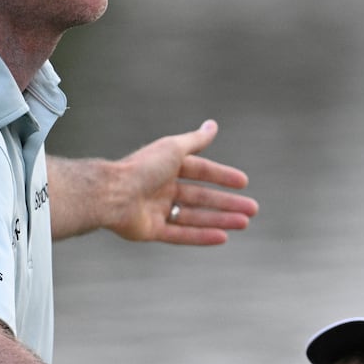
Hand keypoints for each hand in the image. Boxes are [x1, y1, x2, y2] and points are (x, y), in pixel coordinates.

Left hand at [103, 119, 258, 245]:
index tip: (243, 183)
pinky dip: (202, 236)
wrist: (112, 194)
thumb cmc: (142, 168)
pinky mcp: (151, 230)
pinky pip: (181, 234)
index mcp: (166, 167)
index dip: (222, 176)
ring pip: (195, 217)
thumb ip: (195, 140)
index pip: (200, 171)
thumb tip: (213, 124)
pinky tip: (223, 238)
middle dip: (227, 203)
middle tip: (252, 210)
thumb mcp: (173, 149)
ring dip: (220, 220)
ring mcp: (157, 210)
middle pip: (201, 197)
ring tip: (244, 223)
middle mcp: (162, 188)